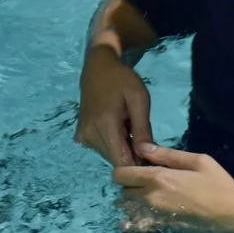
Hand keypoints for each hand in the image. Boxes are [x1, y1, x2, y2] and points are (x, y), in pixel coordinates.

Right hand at [77, 47, 153, 167]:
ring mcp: (83, 137)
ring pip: (110, 157)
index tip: (153, 158)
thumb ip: (142, 129)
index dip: (140, 165)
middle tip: (145, 139)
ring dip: (124, 150)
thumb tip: (146, 156)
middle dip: (134, 157)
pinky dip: (114, 145)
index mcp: (105, 126)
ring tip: (131, 131)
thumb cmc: (123, 80)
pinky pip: (102, 149)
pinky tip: (119, 130)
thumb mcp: (139, 100)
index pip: (123, 163)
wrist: (98, 67)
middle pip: (117, 162)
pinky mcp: (80, 136)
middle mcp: (89, 135)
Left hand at [113, 143, 233, 232]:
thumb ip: (167, 154)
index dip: (125, 169)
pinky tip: (147, 213)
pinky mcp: (161, 228)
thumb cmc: (218, 184)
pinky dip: (135, 220)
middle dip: (130, 184)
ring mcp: (154, 215)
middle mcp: (150, 197)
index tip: (138, 167)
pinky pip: (137, 225)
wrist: (233, 216)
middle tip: (147, 181)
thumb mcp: (198, 161)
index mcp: (158, 177)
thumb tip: (142, 147)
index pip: (120, 174)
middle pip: (122, 191)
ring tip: (151, 196)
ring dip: (133, 201)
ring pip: (128, 208)